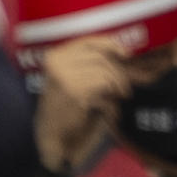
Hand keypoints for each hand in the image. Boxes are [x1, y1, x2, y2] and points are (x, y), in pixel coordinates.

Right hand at [30, 38, 137, 172]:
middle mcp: (57, 62)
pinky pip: (103, 85)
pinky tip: (109, 107)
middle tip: (125, 88)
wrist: (50, 136)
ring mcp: (64, 76)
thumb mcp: (72, 78)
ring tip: (119, 96)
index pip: (88, 41)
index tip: (126, 54)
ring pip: (105, 72)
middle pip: (101, 57)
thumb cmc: (64, 108)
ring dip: (117, 85)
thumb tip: (125, 53)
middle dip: (119, 72)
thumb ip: (91, 64)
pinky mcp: (74, 91)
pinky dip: (111, 96)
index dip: (110, 44)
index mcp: (54, 56)